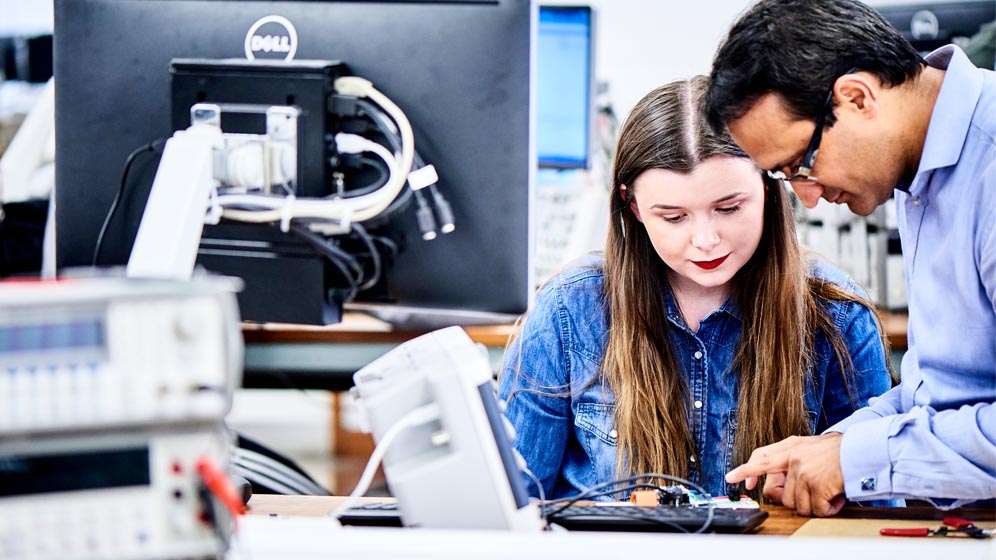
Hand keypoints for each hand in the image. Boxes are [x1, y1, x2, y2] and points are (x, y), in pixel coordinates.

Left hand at [725, 433, 845, 516]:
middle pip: (778, 493)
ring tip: (828, 493)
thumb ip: (791, 460)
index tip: (731, 477)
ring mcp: (803, 471)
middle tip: (811, 495)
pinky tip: (835, 498)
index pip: (760, 457)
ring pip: (796, 504)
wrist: (862, 451)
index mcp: (790, 446)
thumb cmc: (839, 453)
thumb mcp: (810, 448)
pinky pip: (815, 510)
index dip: (746, 470)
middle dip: (792, 501)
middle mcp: (793, 458)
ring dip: (814, 505)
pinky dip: (827, 509)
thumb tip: (777, 485)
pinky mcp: (815, 484)